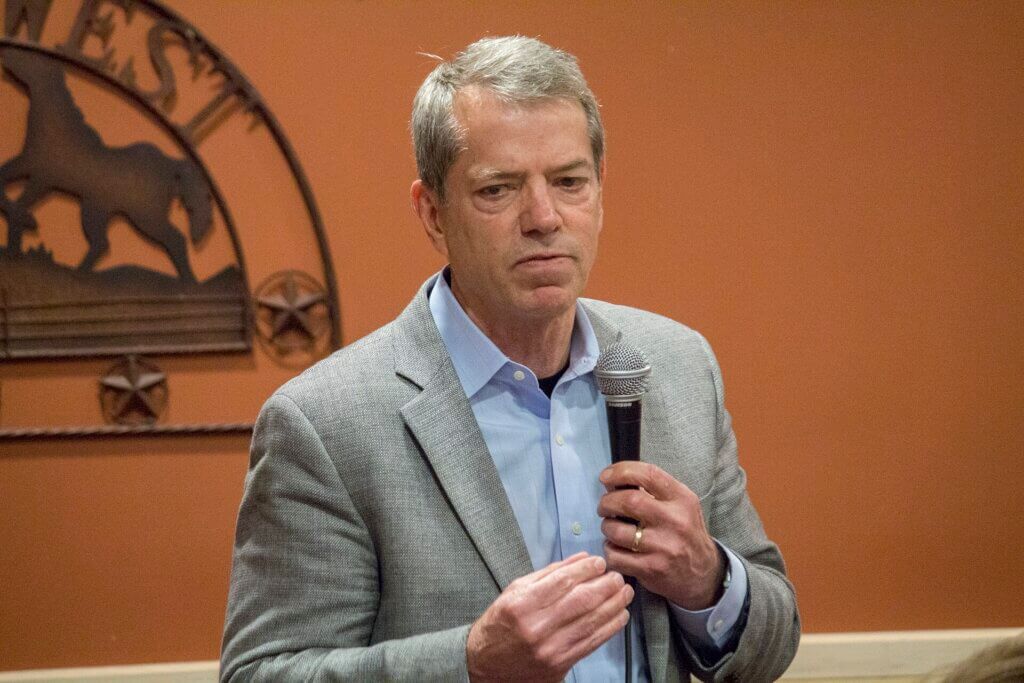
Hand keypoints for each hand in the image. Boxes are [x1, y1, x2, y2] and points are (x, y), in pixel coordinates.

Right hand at [466, 552, 633, 681]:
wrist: (486, 665)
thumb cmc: (500, 624)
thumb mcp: (515, 591)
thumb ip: (548, 574)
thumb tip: (580, 560)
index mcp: (521, 604)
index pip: (562, 582)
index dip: (585, 570)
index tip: (599, 562)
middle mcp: (536, 627)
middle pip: (581, 601)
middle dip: (605, 586)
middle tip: (617, 576)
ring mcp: (550, 649)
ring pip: (591, 622)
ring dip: (613, 605)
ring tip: (625, 592)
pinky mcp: (560, 664)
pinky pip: (592, 643)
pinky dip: (610, 627)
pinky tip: (620, 615)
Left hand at [598, 462, 724, 609]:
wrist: (703, 574)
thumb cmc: (685, 534)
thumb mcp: (681, 505)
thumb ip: (654, 491)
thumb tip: (615, 483)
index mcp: (682, 499)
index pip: (647, 474)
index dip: (620, 472)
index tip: (606, 477)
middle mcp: (674, 520)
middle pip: (628, 501)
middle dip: (607, 502)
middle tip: (604, 506)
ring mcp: (663, 546)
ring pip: (616, 530)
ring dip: (607, 527)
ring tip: (612, 528)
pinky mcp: (651, 568)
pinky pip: (615, 555)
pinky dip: (609, 550)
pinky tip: (617, 548)